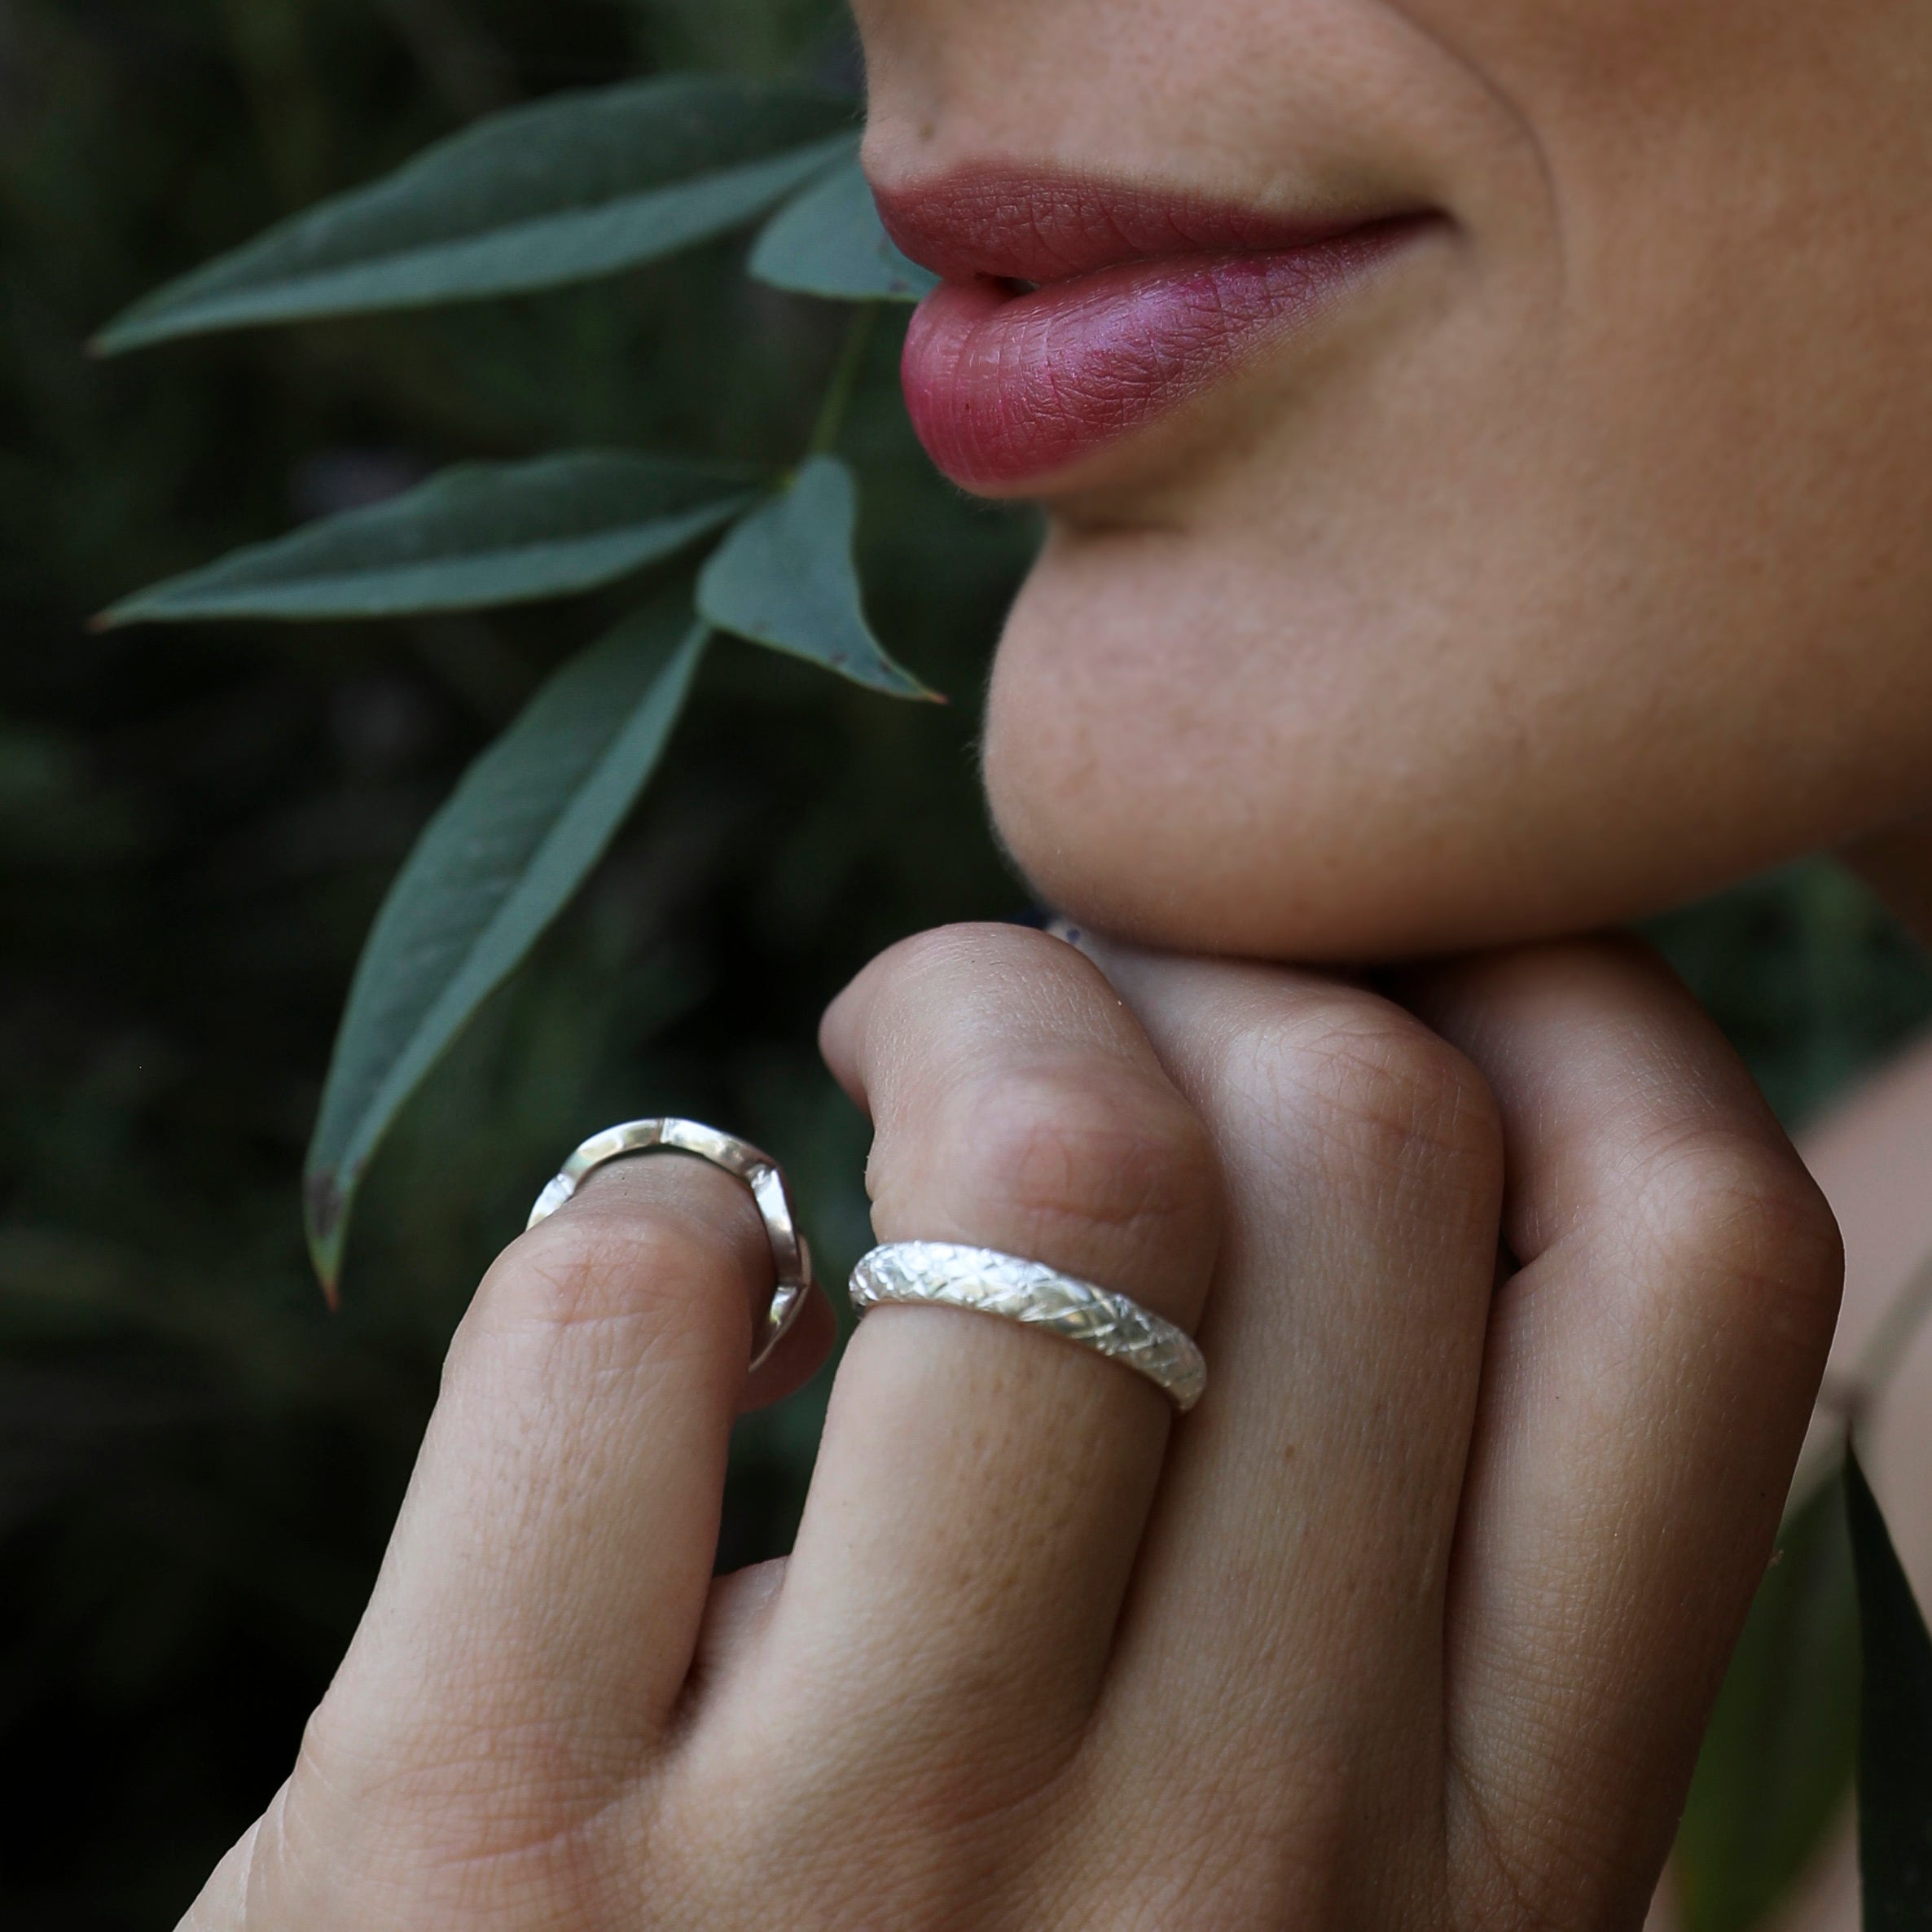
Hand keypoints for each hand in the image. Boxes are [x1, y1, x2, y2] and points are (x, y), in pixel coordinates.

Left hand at [182, 926, 1840, 1930]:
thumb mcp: (1281, 1907)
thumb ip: (1362, 1609)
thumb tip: (1333, 1151)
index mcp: (1482, 1883)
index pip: (1699, 1268)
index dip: (1568, 1009)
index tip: (1390, 964)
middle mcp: (1243, 1875)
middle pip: (1366, 1139)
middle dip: (1206, 964)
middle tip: (1071, 1003)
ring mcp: (863, 1873)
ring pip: (1055, 1168)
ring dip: (958, 1012)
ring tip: (870, 1074)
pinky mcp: (478, 1850)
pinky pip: (625, 1299)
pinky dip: (650, 1210)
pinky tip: (676, 1300)